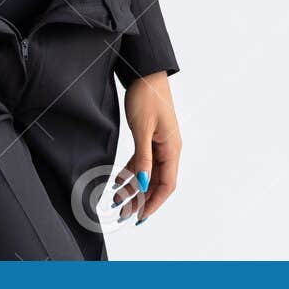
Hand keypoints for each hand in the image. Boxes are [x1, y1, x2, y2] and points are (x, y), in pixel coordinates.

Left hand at [112, 71, 180, 223]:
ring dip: (133, 187)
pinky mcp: (150, 137)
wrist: (145, 72)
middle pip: (157, 182)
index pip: (167, 184)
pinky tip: (118, 181)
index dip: (154, 202)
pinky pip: (142, 161)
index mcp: (171, 149)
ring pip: (148, 173)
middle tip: (123, 213)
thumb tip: (141, 183)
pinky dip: (131, 172)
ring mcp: (159, 144)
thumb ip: (142, 158)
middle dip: (141, 199)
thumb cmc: (147, 96)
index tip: (140, 216)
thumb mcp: (142, 129)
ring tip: (116, 200)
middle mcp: (168, 149)